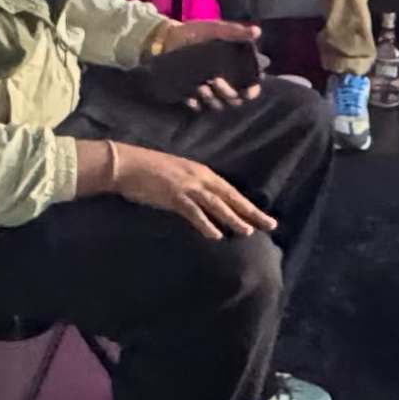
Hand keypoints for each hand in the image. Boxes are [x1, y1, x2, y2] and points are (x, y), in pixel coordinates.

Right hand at [103, 142, 277, 241]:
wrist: (127, 164)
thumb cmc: (150, 170)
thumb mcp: (179, 175)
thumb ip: (194, 186)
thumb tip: (206, 203)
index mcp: (202, 172)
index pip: (231, 191)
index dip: (248, 205)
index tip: (264, 217)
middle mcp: (200, 178)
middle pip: (231, 197)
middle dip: (251, 212)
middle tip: (270, 225)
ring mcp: (188, 186)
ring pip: (217, 204)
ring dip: (233, 218)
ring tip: (248, 232)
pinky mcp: (174, 195)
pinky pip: (193, 212)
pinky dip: (206, 224)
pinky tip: (216, 236)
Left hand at [148, 13, 264, 111]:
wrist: (170, 37)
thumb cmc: (198, 33)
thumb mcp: (216, 30)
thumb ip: (236, 32)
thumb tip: (257, 31)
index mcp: (235, 70)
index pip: (250, 89)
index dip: (251, 92)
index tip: (247, 90)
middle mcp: (224, 84)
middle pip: (234, 101)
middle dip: (227, 93)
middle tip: (216, 80)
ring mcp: (208, 92)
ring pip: (217, 106)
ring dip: (211, 99)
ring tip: (202, 87)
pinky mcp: (192, 95)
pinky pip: (196, 107)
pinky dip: (194, 103)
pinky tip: (190, 96)